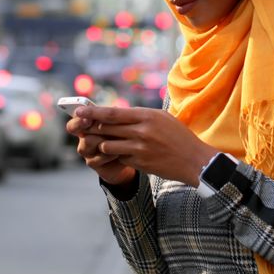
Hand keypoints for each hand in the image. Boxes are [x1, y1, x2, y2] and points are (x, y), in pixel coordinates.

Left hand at [75, 106, 218, 186]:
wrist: (194, 160)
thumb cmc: (179, 137)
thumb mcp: (162, 118)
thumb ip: (140, 116)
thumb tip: (118, 114)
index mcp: (147, 116)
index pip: (113, 113)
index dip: (93, 112)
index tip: (79, 110)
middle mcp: (142, 131)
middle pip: (107, 128)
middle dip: (91, 127)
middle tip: (79, 126)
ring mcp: (140, 148)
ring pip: (108, 145)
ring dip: (103, 144)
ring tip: (102, 142)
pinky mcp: (140, 163)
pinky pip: (119, 158)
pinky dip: (117, 156)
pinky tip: (119, 154)